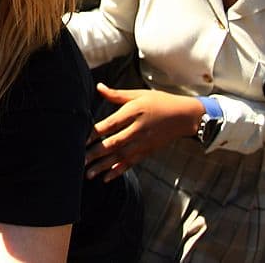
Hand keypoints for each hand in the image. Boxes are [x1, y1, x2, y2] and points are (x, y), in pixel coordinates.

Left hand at [85, 84, 202, 182]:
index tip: (82, 139)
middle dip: (96, 153)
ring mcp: (144, 142)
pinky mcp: (147, 151)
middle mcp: (138, 129)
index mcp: (135, 112)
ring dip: (104, 166)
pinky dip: (119, 170)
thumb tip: (98, 87)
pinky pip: (131, 163)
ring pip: (121, 156)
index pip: (112, 123)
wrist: (184, 116)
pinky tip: (106, 177)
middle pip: (114, 143)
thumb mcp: (138, 94)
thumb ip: (116, 94)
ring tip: (88, 174)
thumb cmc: (159, 101)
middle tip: (80, 160)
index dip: (96, 132)